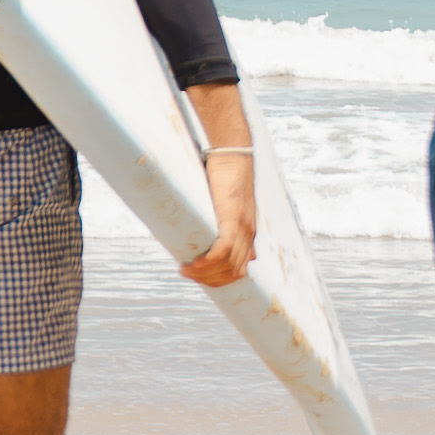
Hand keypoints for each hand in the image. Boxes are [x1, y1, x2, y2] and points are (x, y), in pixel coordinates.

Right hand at [183, 143, 259, 291]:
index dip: (217, 280)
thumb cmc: (225, 176)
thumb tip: (219, 236)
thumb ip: (227, 222)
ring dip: (205, 273)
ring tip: (186, 269)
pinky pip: (223, 250)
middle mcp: (248, 234)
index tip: (197, 276)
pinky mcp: (233, 218)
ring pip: (227, 265)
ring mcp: (243, 227)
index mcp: (248, 233)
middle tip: (187, 274)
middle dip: (208, 279)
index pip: (238, 270)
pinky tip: (194, 263)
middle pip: (232, 272)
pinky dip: (208, 261)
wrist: (233, 154)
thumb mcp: (227, 205)